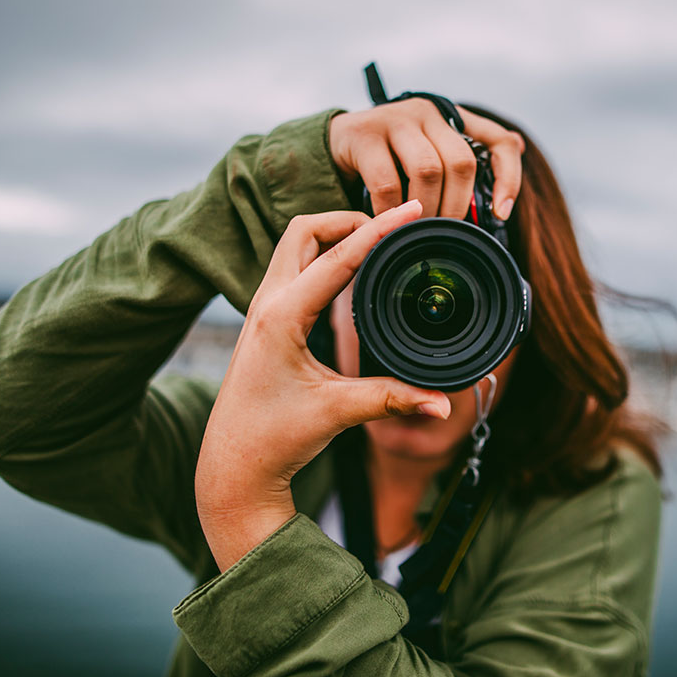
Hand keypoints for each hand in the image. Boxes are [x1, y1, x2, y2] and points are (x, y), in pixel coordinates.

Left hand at [194, 200, 450, 571]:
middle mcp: (267, 304)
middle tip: (391, 226)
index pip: (339, 256)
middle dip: (349, 219)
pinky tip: (350, 271)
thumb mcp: (338, 413)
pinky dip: (323, 257)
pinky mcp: (265, 322)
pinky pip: (294, 269)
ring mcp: (262, 310)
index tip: (412, 210)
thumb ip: (393, 400)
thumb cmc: (273, 438)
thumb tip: (444, 403)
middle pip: (306, 230)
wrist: (233, 465)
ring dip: (333, 234)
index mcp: (282, 316)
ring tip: (376, 241)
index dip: (380, 229)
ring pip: (295, 246)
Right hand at [329, 98, 524, 220]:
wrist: (337, 143)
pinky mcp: (365, 135)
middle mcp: (428, 112)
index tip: (501, 213)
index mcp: (451, 119)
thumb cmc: (392, 157)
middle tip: (445, 233)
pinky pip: (387, 183)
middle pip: (461, 162)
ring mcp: (396, 119)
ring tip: (417, 231)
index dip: (508, 178)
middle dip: (456, 206)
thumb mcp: (429, 156)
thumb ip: (463, 162)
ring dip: (426, 210)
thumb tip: (515, 166)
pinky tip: (388, 223)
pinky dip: (391, 212)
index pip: (499, 141)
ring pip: (427, 170)